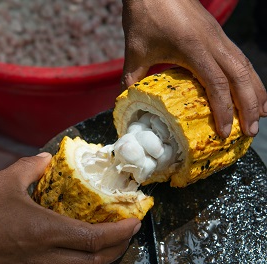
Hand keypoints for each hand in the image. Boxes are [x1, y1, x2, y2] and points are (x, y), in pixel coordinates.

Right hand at [0, 153, 140, 263]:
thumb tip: (47, 159)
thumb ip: (31, 168)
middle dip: (117, 249)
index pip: (96, 238)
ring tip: (107, 250)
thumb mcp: (5, 182)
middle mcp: (44, 257)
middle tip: (126, 236)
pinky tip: (75, 263)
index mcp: (46, 231)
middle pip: (94, 261)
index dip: (120, 233)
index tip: (134, 224)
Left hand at [122, 0, 266, 137]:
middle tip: (252, 132)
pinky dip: (250, 77)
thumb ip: (131, 78)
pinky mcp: (219, 35)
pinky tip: (253, 90)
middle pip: (240, 77)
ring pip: (246, 67)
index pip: (217, 85)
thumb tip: (126, 102)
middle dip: (249, 107)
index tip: (224, 133)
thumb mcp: (135, 49)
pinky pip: (241, 59)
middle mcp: (213, 43)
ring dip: (256, 92)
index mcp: (194, 49)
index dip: (224, 111)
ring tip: (262, 115)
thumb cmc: (145, 14)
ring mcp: (219, 37)